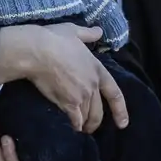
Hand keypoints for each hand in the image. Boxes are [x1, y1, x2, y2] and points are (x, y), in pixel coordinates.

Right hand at [0, 23, 127, 133]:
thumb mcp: (74, 31)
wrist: (37, 51)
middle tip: (89, 128)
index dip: (120, 110)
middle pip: (99, 111)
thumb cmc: (54, 39)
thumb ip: (88, 34)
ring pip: (86, 117)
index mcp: (97, 69)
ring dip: (83, 124)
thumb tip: (98, 31)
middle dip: (95, 123)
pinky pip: (75, 120)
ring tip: (78, 128)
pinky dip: (74, 126)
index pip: (115, 93)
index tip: (123, 124)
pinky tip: (70, 128)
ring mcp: (81, 96)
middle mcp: (92, 86)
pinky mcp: (67, 103)